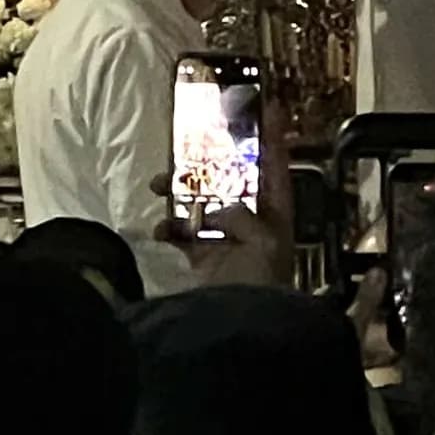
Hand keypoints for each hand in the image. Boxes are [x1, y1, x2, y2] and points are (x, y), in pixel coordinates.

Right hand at [151, 97, 294, 288]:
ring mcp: (225, 239)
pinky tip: (160, 227)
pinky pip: (181, 232)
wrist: (238, 329)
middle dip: (208, 160)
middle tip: (189, 141)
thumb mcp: (262, 243)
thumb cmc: (260, 283)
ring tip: (158, 184)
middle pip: (230, 178)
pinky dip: (167, 226)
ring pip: (200, 201)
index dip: (273, 137)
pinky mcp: (201, 257)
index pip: (275, 167)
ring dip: (178, 190)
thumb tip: (217, 210)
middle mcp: (251, 222)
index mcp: (275, 215)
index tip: (266, 105)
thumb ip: (240, 215)